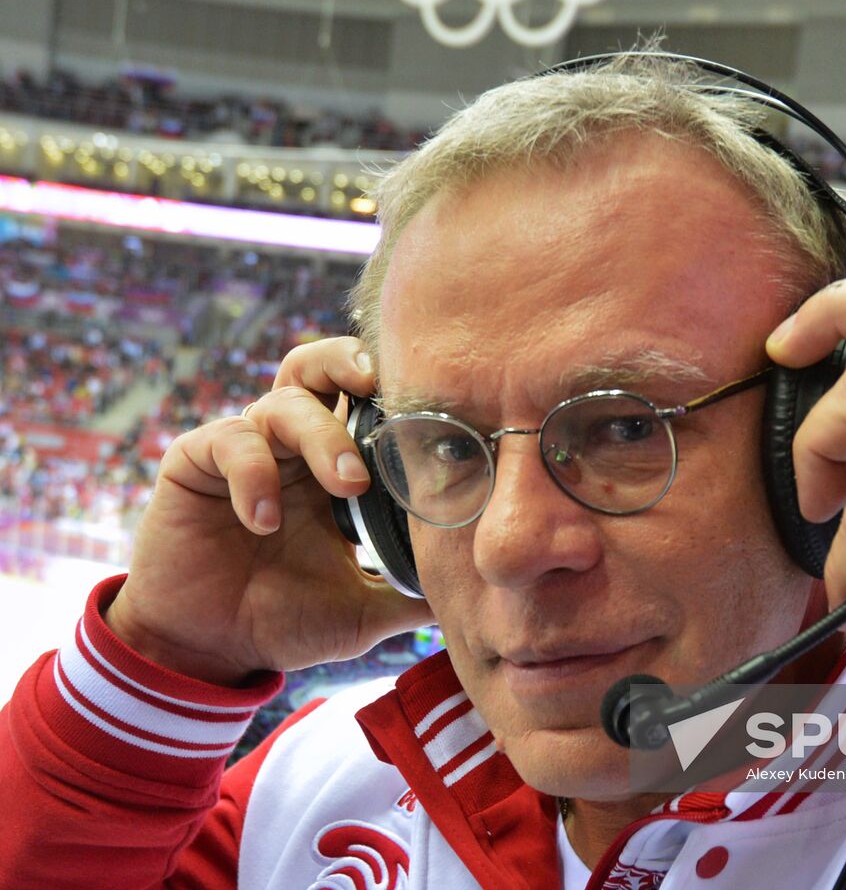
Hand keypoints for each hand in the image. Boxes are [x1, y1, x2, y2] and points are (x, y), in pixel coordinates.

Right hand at [106, 337, 429, 684]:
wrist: (208, 651)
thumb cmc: (285, 621)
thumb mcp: (364, 610)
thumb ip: (413, 594)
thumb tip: (478, 592)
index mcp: (334, 465)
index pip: (363, 400)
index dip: (392, 387)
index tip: (436, 398)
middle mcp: (292, 447)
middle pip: (319, 368)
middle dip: (348, 365)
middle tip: (380, 389)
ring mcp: (246, 450)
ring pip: (285, 402)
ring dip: (322, 436)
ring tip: (348, 485)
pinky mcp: (195, 463)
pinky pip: (230, 441)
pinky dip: (255, 474)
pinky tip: (265, 521)